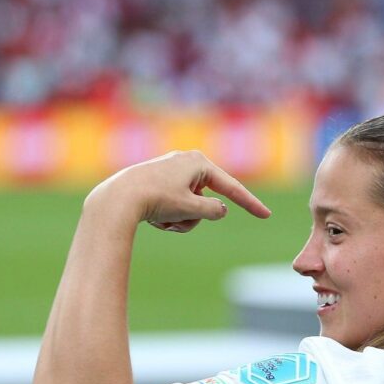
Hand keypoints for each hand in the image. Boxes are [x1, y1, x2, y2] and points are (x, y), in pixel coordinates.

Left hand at [86, 150, 271, 231]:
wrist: (117, 199)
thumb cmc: (156, 199)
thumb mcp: (191, 209)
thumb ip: (214, 210)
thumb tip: (220, 209)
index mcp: (199, 162)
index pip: (232, 187)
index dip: (251, 204)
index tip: (266, 215)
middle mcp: (187, 161)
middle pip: (207, 199)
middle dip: (195, 217)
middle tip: (175, 221)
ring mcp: (172, 171)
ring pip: (192, 205)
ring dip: (182, 219)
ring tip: (163, 222)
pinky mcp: (159, 181)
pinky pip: (177, 204)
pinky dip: (170, 215)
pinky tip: (153, 218)